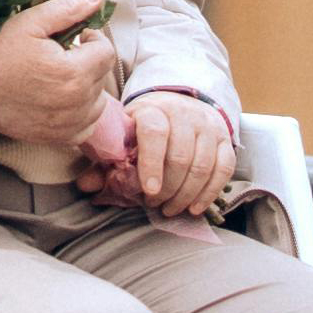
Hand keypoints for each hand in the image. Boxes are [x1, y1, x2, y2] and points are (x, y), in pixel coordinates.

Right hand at [0, 0, 115, 144]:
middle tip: (62, 56)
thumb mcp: (31, 22)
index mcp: (74, 72)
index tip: (75, 38)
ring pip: (99, 100)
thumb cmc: (0, 54)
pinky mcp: (60, 138)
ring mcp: (70, 124)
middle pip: (102, 75)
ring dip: (88, 87)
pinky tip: (62, 100)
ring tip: (61, 77)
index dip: (93, 39)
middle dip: (88, 61)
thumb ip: (68, 9)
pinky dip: (82, 112)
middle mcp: (77, 102)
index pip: (106, 52)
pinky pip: (88, 124)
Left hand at [76, 93, 234, 217]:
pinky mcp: (225, 138)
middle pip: (181, 155)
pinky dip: (209, 192)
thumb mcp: (122, 137)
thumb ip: (105, 161)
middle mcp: (184, 114)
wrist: (178, 103)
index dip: (151, 163)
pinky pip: (223, 168)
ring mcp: (207, 126)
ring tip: (170, 209)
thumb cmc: (144, 127)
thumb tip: (87, 186)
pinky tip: (194, 207)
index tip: (148, 190)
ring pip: (203, 165)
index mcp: (153, 109)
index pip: (155, 133)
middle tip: (153, 205)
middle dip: (167, 188)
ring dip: (186, 194)